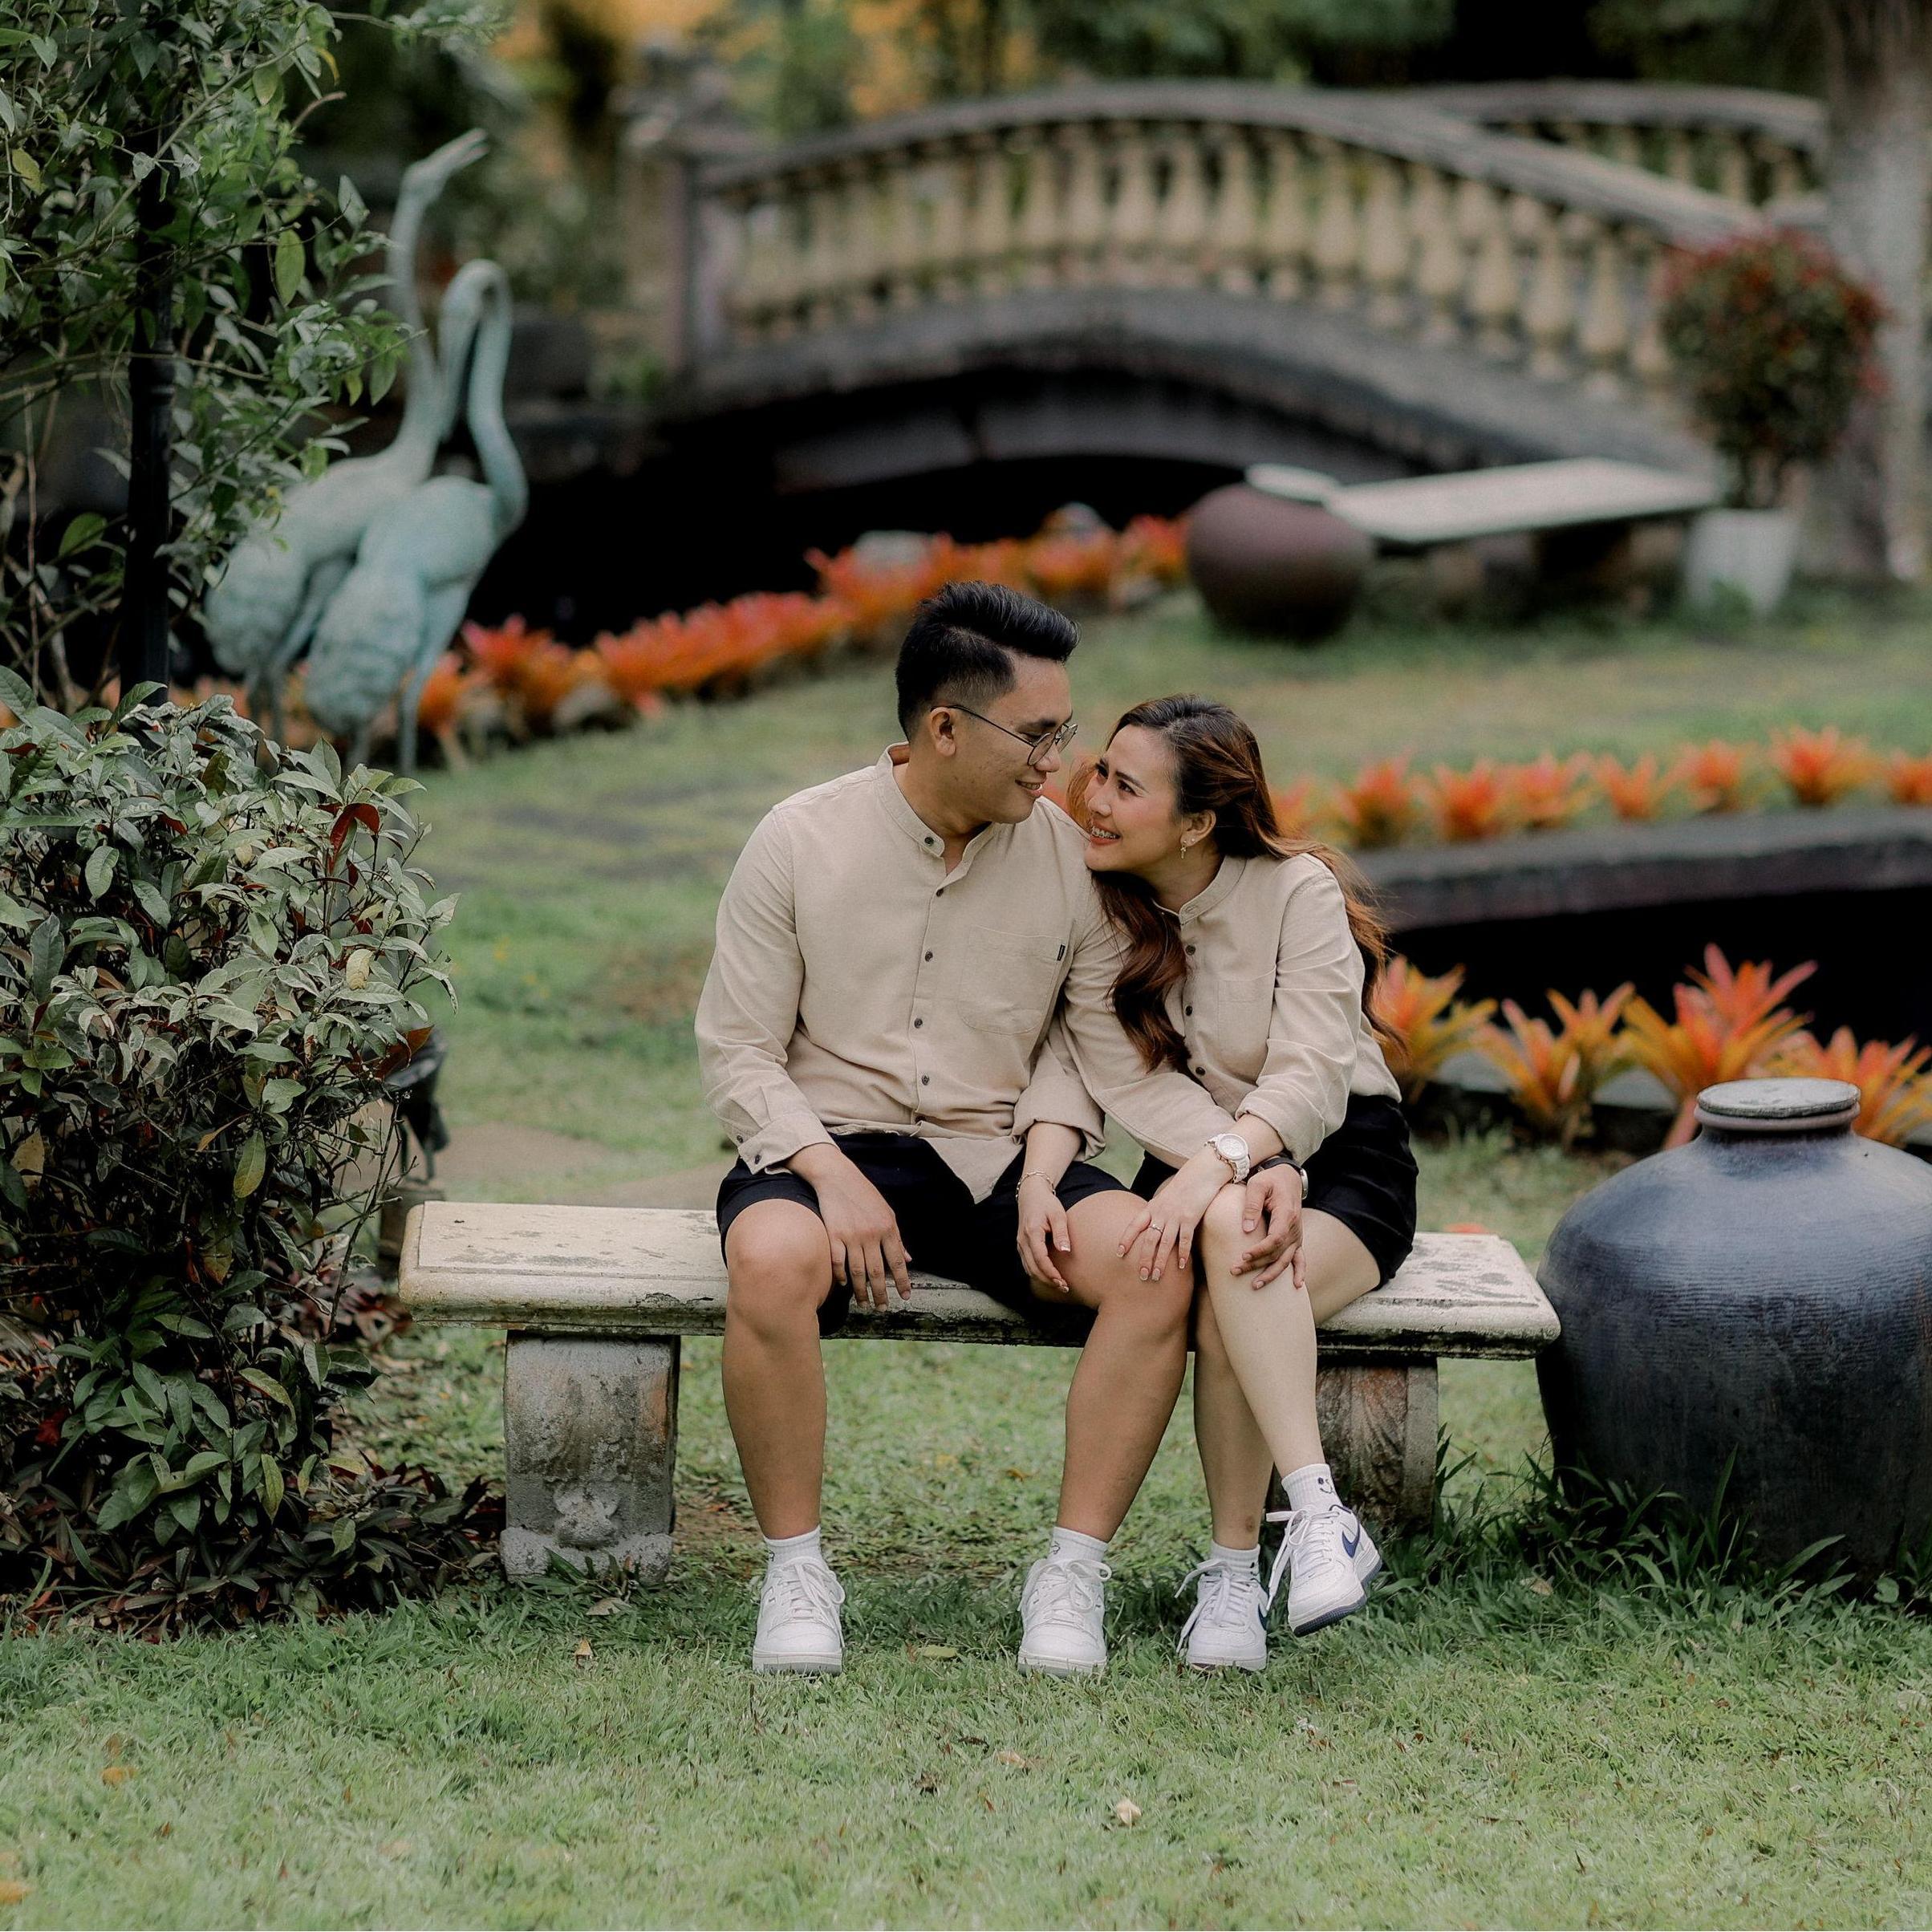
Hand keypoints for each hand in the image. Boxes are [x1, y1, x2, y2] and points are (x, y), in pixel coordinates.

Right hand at [788, 1145, 911, 1310]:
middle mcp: (871, 1234)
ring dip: (862, 1291)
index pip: (898, 1261)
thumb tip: (909, 1259)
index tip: (905, 1296)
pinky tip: (844, 1285)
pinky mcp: (833, 1234)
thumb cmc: (864, 1195)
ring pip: (858, 1272)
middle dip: (881, 1293)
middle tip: (882, 1308)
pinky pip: (838, 1262)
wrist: (837, 1177)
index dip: (903, 1281)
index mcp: (887, 1227)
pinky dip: (841, 1276)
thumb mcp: (887, 1213)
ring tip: (865, 1304)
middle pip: (878, 1272)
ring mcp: (851, 1235)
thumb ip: (897, 1238)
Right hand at [1015, 1174, 1072, 1293]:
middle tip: (1064, 1287)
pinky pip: (1027, 1264)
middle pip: (1033, 1268)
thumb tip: (1065, 1251)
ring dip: (1042, 1279)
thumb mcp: (1058, 1214)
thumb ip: (1061, 1233)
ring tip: (1059, 1284)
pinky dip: (1037, 1273)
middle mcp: (1022, 1241)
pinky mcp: (1021, 1246)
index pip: (1040, 1259)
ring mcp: (1020, 1244)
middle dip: (1048, 1280)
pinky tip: (1049, 1276)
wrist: (1031, 1195)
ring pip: (1029, 1268)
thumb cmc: (1046, 1204)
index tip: (1063, 1282)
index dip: (1051, 1273)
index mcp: (1032, 1232)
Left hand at [1117, 1152, 1226, 1282]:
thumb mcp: (1163, 1198)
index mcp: (1152, 1207)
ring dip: (1160, 1262)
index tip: (1118, 1253)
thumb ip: (1155, 1212)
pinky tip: (1180, 1266)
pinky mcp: (1190, 1218)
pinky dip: (1182, 1254)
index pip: (1134, 1225)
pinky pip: (1184, 1240)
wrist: (1200, 1174)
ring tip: (1156, 1276)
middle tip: (1141, 1275)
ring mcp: (1175, 1216)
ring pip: (1164, 1243)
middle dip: (1144, 1259)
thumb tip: (1149, 1228)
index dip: (1126, 1240)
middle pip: (1149, 1239)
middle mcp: (1161, 1213)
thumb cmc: (1182, 1187)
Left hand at [1232, 1163, 1304, 1289]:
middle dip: (1257, 1264)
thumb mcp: (1257, 1184)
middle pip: (1277, 1253)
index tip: (1244, 1256)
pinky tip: (1296, 1286)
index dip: (1260, 1250)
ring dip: (1271, 1274)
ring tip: (1255, 1285)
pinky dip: (1299, 1272)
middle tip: (1235, 1271)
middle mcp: (1295, 1228)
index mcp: (1286, 1214)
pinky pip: (1300, 1258)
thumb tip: (1246, 1229)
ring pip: (1286, 1260)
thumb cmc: (1270, 1180)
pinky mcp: (1296, 1239)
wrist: (1288, 1178)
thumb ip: (1251, 1204)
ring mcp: (1297, 1235)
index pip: (1275, 1238)